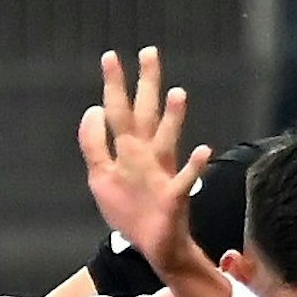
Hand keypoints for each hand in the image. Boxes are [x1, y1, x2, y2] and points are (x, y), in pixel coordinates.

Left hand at [75, 48, 211, 272]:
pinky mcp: (173, 197)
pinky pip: (185, 180)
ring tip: (177, 93)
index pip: (119, 111)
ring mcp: (162, 173)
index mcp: (130, 149)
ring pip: (167, 140)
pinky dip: (194, 166)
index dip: (114, 86)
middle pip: (146, 113)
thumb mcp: (100, 174)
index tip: (110, 57)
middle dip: (146, 84)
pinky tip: (203, 151)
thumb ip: (93, 143)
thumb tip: (93, 110)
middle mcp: (148, 154)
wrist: (153, 245)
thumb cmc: (129, 207)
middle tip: (149, 51)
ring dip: (173, 118)